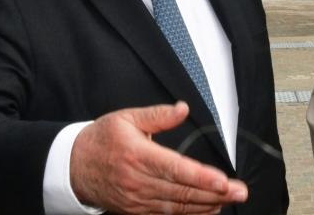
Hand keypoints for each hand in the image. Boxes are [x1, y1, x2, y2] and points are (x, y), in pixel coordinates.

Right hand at [69, 101, 247, 213]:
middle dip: (214, 193)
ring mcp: (137, 200)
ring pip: (177, 206)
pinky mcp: (136, 211)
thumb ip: (157, 115)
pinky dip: (189, 214)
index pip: (175, 169)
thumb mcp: (126, 119)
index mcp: (137, 155)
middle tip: (240, 192)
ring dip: (205, 205)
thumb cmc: (101, 140)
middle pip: (181, 191)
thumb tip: (182, 109)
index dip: (201, 177)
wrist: (73, 167)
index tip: (223, 181)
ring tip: (228, 200)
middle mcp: (138, 181)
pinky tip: (207, 209)